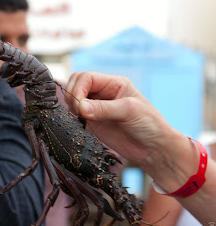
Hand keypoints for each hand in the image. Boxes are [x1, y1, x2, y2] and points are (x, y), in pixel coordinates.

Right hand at [65, 72, 196, 190]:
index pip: (87, 77)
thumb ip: (104, 109)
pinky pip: (76, 115)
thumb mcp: (128, 111)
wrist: (152, 148)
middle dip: (73, 96)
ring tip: (82, 118)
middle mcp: (103, 93)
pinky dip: (73, 117)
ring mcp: (97, 108)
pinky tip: (81, 123)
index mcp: (114, 83)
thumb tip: (80, 107)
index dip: (78, 89)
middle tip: (79, 112)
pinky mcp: (93, 122)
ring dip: (72, 107)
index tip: (79, 105)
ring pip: (74, 99)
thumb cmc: (149, 125)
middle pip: (76, 84)